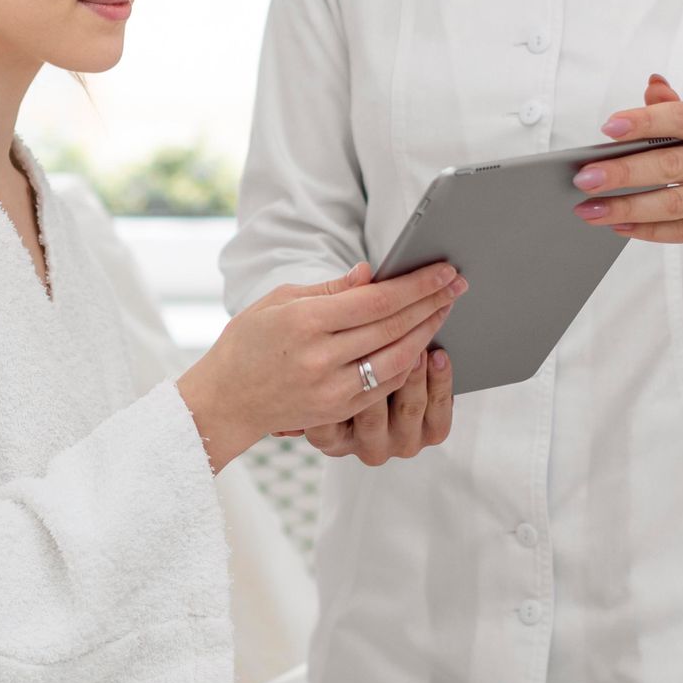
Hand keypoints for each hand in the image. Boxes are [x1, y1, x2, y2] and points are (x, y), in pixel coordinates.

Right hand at [177, 262, 465, 470]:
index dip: (415, 285)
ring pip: (396, 359)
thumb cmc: (248, 342)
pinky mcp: (337, 412)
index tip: (443, 270)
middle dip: (431, 304)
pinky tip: (423, 344)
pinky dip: (409, 363)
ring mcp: (331, 389)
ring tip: (444, 310)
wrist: (225, 400)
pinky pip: (385, 386)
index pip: (376, 301)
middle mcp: (320, 358)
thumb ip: (330, 289)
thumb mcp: (279, 301)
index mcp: (304, 322)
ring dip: (427, 333)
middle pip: (393, 327)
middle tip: (457, 284)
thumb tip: (372, 273)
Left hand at [574, 73, 682, 284]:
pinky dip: (648, 231)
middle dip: (622, 172)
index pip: (682, 118)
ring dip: (626, 207)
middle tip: (583, 178)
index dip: (644, 122)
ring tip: (589, 209)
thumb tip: (653, 84)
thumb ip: (676, 111)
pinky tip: (619, 226)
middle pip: (672, 164)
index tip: (607, 128)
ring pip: (676, 203)